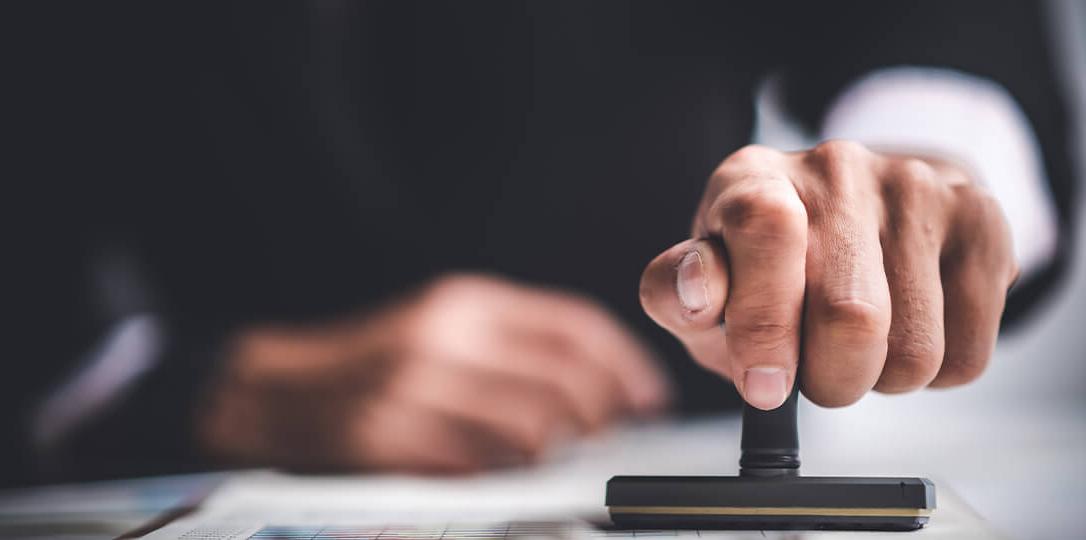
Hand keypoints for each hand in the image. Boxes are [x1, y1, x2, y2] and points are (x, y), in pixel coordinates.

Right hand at [197, 274, 666, 472]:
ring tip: (558, 452)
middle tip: (614, 433)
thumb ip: (514, 343)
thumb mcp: (444, 326)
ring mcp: (416, 388)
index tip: (649, 395)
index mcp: (463, 302)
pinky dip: (509, 471)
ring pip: (533, 427)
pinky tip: (507, 467)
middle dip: (605, 414)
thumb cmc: (375, 362)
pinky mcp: (391, 437)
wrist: (280, 391)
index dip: (625, 364)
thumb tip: (599, 381)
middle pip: (565, 379)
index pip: (572, 324)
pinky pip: (481, 464)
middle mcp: (444, 336)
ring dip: (560, 448)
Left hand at [639, 141, 1015, 409]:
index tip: (764, 384)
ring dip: (879, 380)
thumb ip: (677, 294)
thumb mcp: (705, 282)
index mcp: (754, 178)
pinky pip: (966, 354)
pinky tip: (906, 331)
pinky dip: (932, 376)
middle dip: (827, 380)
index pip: (767, 231)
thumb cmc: (768, 263)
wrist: (860, 210)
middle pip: (852, 315)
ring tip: (859, 345)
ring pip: (914, 351)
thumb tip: (694, 295)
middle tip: (813, 373)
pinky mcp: (980, 219)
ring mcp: (916, 187)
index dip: (765, 324)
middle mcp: (836, 168)